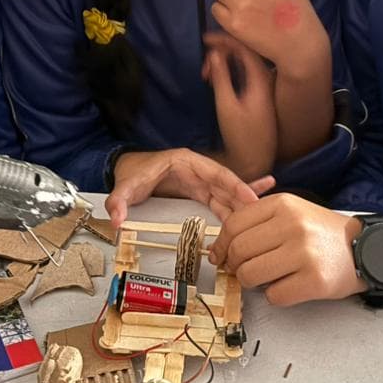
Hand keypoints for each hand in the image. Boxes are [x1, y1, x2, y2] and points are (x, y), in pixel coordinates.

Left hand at [106, 148, 275, 226]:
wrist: (129, 172)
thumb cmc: (131, 174)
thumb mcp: (125, 187)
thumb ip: (119, 202)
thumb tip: (118, 221)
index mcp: (186, 162)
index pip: (216, 172)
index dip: (234, 185)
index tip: (249, 198)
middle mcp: (198, 170)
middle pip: (227, 184)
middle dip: (245, 198)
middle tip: (264, 213)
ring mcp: (201, 182)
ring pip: (228, 194)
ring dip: (243, 206)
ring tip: (264, 217)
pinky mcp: (201, 193)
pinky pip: (222, 200)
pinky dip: (237, 206)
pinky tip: (255, 209)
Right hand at [203, 32, 276, 179]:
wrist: (256, 159)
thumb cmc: (241, 135)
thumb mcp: (226, 105)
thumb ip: (221, 76)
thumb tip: (214, 52)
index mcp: (261, 78)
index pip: (245, 46)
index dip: (224, 39)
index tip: (203, 39)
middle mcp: (267, 77)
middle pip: (244, 51)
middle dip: (221, 52)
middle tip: (203, 66)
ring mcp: (264, 84)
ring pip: (243, 61)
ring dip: (224, 62)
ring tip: (206, 74)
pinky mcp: (260, 92)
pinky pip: (244, 71)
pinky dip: (229, 70)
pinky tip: (216, 79)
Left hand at [207, 194, 364, 305]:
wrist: (364, 248)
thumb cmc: (321, 233)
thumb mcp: (291, 212)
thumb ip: (258, 222)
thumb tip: (221, 247)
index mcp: (283, 204)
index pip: (234, 225)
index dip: (221, 244)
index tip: (220, 256)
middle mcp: (292, 225)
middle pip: (239, 251)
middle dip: (235, 266)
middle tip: (242, 271)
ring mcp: (304, 253)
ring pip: (251, 275)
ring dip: (251, 283)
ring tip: (266, 278)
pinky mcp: (314, 280)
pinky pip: (274, 296)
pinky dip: (275, 295)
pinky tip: (288, 286)